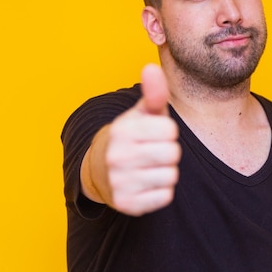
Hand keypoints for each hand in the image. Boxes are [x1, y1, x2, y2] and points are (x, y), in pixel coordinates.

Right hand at [104, 64, 180, 215]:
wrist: (99, 169)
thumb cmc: (131, 136)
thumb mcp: (142, 113)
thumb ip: (153, 92)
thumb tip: (152, 67)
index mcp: (122, 130)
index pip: (170, 130)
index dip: (167, 131)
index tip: (153, 133)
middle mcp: (117, 156)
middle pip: (173, 154)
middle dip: (168, 151)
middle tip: (151, 151)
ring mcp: (120, 182)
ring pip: (171, 176)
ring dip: (165, 172)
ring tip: (148, 166)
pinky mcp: (127, 204)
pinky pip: (165, 197)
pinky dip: (160, 191)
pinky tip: (146, 183)